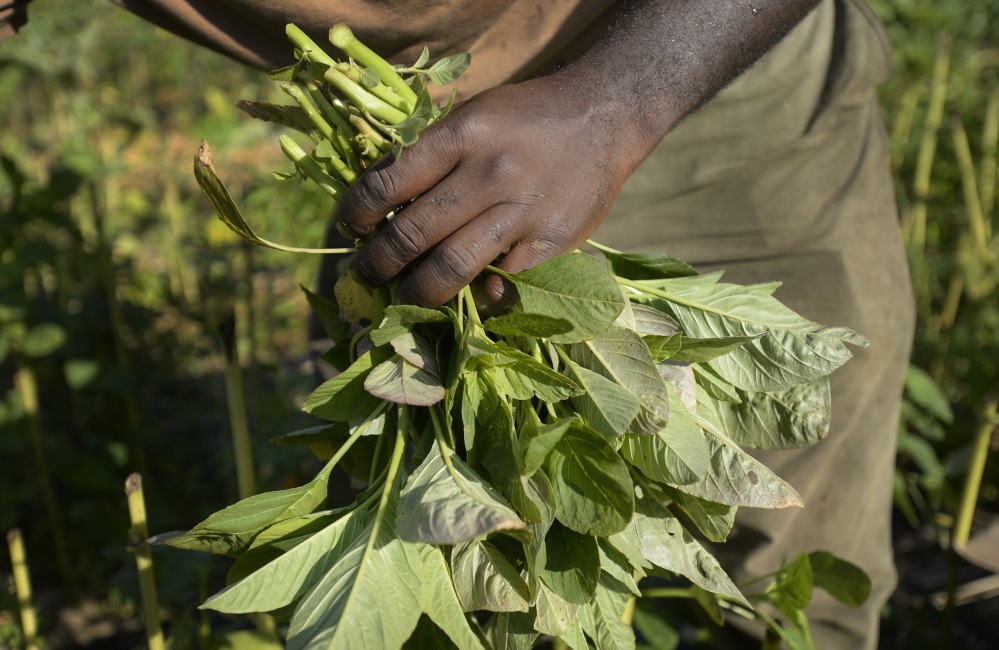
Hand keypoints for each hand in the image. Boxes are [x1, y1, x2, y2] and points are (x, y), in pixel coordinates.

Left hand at [336, 76, 650, 311]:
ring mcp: (521, 210)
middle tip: (363, 274)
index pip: (387, 182)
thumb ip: (431, 154)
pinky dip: (479, 297)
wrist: (602, 115)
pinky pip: (503, 282)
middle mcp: (489, 172)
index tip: (347, 228)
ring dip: (416, 291)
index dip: (355, 213)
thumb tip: (380, 203)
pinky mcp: (551, 239)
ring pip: (452, 266)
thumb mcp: (472, 115)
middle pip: (413, 233)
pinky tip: (465, 299)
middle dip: (377, 263)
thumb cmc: (525, 118)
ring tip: (401, 298)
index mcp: (461, 135)